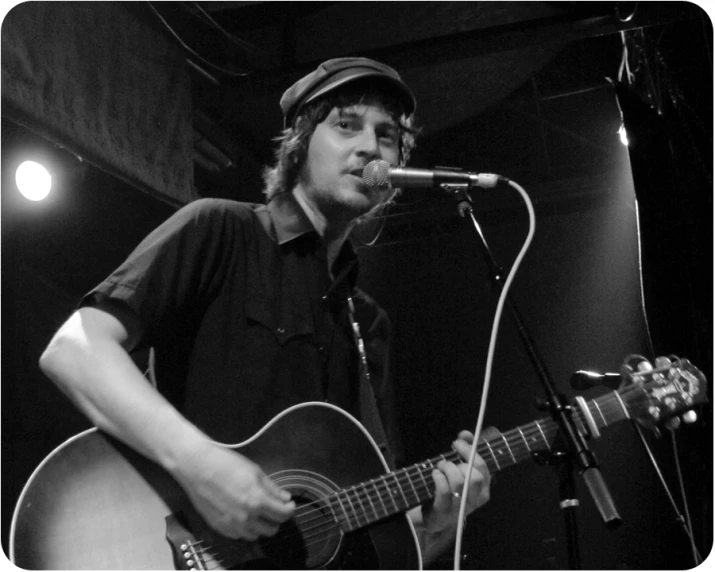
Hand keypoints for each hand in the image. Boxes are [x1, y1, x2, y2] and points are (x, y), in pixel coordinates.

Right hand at [174, 441, 294, 539]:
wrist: (197, 468)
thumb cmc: (227, 464)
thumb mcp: (254, 472)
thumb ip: (272, 488)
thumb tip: (285, 498)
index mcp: (257, 501)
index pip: (283, 514)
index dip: (290, 509)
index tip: (289, 504)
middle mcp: (246, 518)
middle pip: (272, 529)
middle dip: (276, 518)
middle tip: (274, 507)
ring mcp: (232, 525)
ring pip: (256, 535)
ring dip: (261, 525)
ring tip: (258, 511)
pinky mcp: (220, 528)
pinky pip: (239, 535)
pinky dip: (245, 528)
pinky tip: (243, 515)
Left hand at [422, 429, 492, 533]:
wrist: (434, 516)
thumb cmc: (449, 489)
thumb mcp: (459, 470)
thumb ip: (465, 451)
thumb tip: (466, 434)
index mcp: (482, 489)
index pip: (483, 467)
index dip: (470, 451)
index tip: (457, 442)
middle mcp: (474, 500)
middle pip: (475, 477)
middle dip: (459, 464)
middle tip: (447, 462)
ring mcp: (460, 508)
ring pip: (459, 483)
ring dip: (447, 469)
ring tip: (439, 468)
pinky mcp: (445, 512)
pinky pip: (445, 491)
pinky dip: (438, 478)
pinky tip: (435, 475)